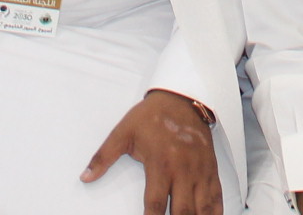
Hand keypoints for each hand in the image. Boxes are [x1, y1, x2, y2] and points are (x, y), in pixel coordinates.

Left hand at [83, 89, 219, 213]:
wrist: (182, 98)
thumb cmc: (152, 116)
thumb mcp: (124, 132)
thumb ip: (104, 157)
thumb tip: (85, 177)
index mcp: (161, 163)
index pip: (156, 203)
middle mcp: (183, 170)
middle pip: (183, 211)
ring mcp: (200, 171)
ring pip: (202, 208)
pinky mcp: (211, 170)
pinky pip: (217, 197)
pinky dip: (215, 214)